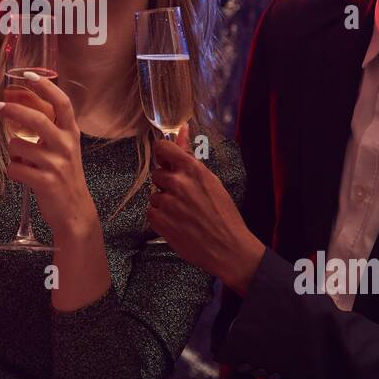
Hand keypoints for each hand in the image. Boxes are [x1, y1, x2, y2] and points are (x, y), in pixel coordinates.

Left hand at [0, 72, 98, 237]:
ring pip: (17, 146)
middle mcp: (66, 146)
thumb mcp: (66, 148)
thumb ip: (53, 130)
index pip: (62, 103)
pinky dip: (13, 172)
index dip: (46, 87)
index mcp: (72, 134)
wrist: (74, 211)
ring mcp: (56, 164)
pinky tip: (24, 177)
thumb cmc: (65, 176)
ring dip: (13, 153)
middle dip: (13, 110)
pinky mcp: (45, 181)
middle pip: (37, 119)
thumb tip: (23, 109)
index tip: (29, 75)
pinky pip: (14, 168)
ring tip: (23, 162)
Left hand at [146, 126, 264, 294]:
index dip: (163, 155)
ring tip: (184, 215)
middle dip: (167, 184)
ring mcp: (167, 202)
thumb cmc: (224, 215)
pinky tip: (177, 224)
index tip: (167, 161)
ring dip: (164, 203)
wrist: (228, 248)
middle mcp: (178, 182)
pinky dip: (161, 218)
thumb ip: (190, 157)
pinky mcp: (159, 220)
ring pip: (155, 195)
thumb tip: (182, 129)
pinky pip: (151, 212)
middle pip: (158, 174)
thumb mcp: (211, 181)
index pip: (162, 148)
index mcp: (193, 170)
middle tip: (184, 198)